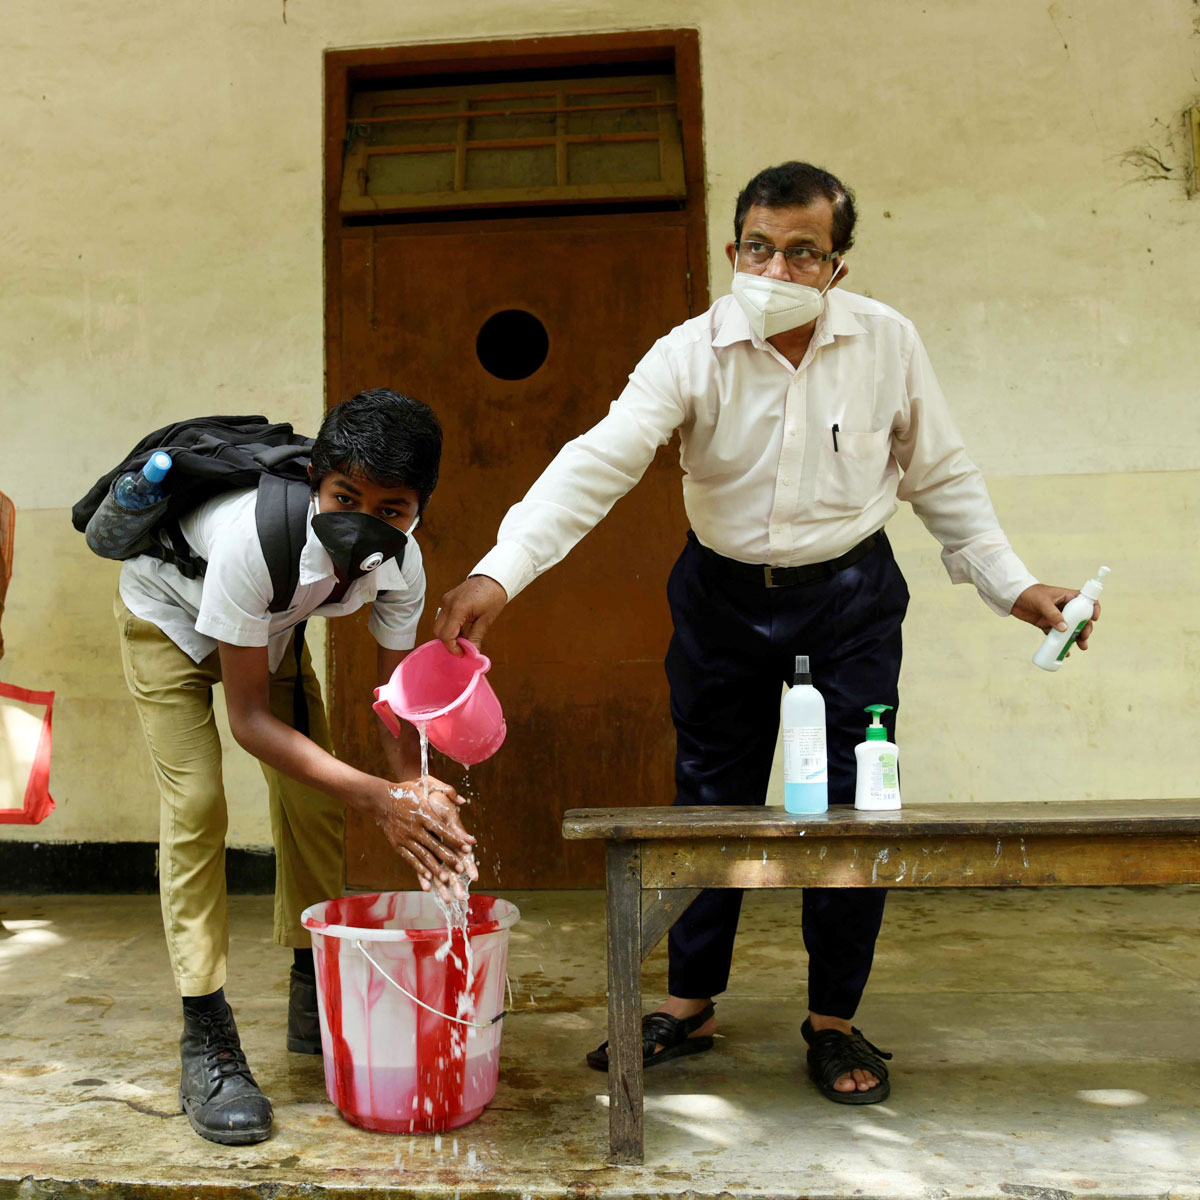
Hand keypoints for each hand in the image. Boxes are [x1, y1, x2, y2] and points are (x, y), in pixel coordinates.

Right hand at [375, 775, 477, 900]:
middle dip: (448, 858)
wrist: (380, 799)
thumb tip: (463, 801)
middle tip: (460, 869)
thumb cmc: (405, 791)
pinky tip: (428, 877)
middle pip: (434, 845)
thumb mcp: (425, 784)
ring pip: (423, 855)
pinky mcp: (398, 844)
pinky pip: (410, 858)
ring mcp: (405, 837)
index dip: (455, 839)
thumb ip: (446, 790)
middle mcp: (415, 828)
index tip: (467, 848)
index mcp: (423, 813)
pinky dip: (419, 868)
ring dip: (435, 868)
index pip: (442, 829)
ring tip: (446, 879)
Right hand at [433, 575, 507, 656]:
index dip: (453, 648)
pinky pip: (443, 617)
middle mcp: (448, 603)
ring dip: (449, 634)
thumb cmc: (493, 596)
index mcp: (458, 608)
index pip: (447, 635)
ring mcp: (446, 600)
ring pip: (439, 624)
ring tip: (465, 637)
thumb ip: (476, 637)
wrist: (493, 578)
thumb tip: (473, 653)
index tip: (463, 653)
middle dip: (449, 642)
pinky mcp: (447, 599)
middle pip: (438, 631)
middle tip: (463, 647)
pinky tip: (463, 628)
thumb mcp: (486, 619)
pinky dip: (450, 625)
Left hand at [1011, 583, 1100, 650]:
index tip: (1094, 619)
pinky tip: (1064, 652)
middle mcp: (1065, 607)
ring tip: (1081, 646)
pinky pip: (1057, 635)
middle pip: (1081, 619)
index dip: (1093, 609)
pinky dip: (1061, 643)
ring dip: (1077, 637)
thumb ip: (1053, 615)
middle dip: (1085, 628)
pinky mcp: (1047, 624)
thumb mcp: (1043, 603)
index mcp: (1068, 597)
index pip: (1086, 601)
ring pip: (1071, 628)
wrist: (1012, 598)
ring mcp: (1057, 616)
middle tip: (1084, 637)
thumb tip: (1065, 629)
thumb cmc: (1030, 594)